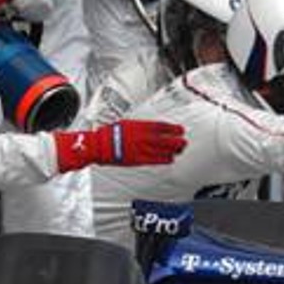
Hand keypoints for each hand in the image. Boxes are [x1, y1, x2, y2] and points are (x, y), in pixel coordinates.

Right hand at [53, 119, 187, 171]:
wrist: (99, 145)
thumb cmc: (110, 134)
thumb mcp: (126, 124)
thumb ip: (140, 127)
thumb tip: (150, 129)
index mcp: (140, 126)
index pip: (162, 127)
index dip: (173, 129)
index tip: (180, 130)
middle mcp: (143, 137)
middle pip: (166, 139)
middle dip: (177, 140)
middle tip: (184, 141)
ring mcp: (141, 148)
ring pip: (163, 149)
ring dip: (173, 150)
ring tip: (180, 150)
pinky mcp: (138, 159)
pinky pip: (155, 160)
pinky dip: (164, 159)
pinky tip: (170, 159)